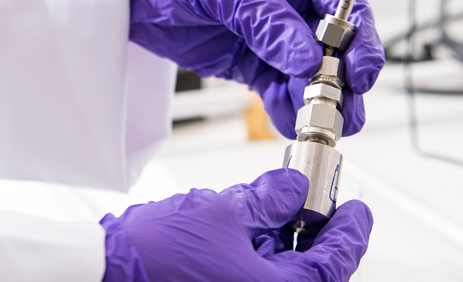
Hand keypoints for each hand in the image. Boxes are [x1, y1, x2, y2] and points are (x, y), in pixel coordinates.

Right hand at [100, 169, 373, 280]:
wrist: (105, 270)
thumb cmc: (156, 254)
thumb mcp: (224, 211)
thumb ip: (268, 199)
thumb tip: (291, 189)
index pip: (332, 266)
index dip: (349, 233)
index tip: (357, 210)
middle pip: (305, 271)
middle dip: (311, 231)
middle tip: (316, 200)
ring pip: (275, 272)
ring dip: (280, 238)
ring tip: (274, 201)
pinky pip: (248, 276)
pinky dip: (253, 250)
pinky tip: (247, 220)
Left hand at [128, 0, 383, 138]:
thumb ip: (267, 20)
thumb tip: (305, 55)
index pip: (345, 3)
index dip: (358, 38)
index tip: (358, 69)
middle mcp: (295, 4)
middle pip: (336, 46)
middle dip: (343, 79)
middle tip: (341, 107)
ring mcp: (276, 38)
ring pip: (313, 75)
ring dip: (319, 102)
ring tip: (318, 124)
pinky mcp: (254, 65)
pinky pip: (281, 92)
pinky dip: (288, 110)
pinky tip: (291, 123)